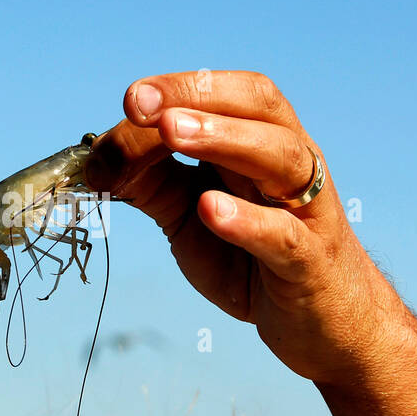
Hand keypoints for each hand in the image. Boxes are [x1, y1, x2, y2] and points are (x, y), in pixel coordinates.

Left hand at [85, 71, 408, 386]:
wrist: (324, 328)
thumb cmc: (255, 261)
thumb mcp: (190, 216)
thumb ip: (150, 184)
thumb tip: (92, 160)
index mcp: (262, 144)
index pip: (228, 94)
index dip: (180, 87)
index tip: (132, 98)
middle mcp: (291, 166)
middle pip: (258, 108)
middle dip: (198, 98)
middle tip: (140, 105)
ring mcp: (307, 212)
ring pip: (279, 157)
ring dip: (223, 138)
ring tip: (171, 132)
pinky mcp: (311, 264)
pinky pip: (284, 236)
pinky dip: (248, 219)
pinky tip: (209, 209)